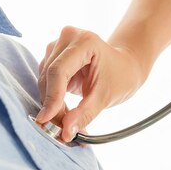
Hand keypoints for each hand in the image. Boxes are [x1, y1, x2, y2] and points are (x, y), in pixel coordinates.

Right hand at [36, 26, 147, 140]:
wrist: (126, 67)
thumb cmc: (121, 77)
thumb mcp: (105, 96)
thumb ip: (85, 113)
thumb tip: (66, 132)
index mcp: (84, 42)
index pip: (58, 71)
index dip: (52, 97)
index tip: (46, 119)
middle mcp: (68, 38)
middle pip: (49, 75)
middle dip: (52, 104)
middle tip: (60, 129)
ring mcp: (59, 45)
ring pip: (44, 79)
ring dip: (51, 103)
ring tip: (66, 121)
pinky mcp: (54, 56)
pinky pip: (46, 80)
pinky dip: (53, 98)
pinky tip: (63, 111)